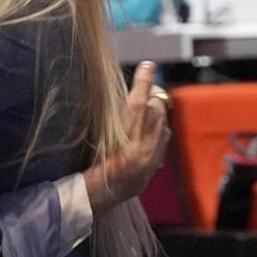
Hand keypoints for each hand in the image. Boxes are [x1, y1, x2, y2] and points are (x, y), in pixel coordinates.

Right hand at [84, 61, 171, 217]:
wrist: (108, 192)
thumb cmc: (93, 163)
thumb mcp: (99, 135)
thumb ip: (116, 116)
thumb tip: (128, 96)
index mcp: (126, 134)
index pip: (138, 100)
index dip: (144, 80)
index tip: (148, 64)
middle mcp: (143, 142)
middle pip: (156, 106)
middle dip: (152, 96)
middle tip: (143, 92)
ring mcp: (153, 151)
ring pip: (162, 119)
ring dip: (155, 112)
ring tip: (143, 113)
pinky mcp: (158, 157)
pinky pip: (163, 134)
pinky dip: (157, 128)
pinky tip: (147, 132)